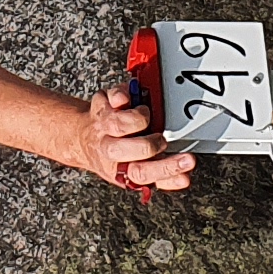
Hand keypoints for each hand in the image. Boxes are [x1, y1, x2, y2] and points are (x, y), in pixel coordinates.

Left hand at [84, 73, 194, 195]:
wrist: (84, 138)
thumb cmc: (116, 154)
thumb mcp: (137, 170)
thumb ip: (161, 174)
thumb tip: (183, 178)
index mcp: (122, 169)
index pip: (142, 174)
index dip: (166, 168)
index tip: (188, 160)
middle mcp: (108, 150)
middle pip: (120, 151)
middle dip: (148, 144)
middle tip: (161, 139)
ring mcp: (102, 127)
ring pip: (116, 124)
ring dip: (137, 119)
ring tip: (146, 117)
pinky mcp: (100, 105)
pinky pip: (111, 98)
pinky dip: (122, 95)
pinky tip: (128, 100)